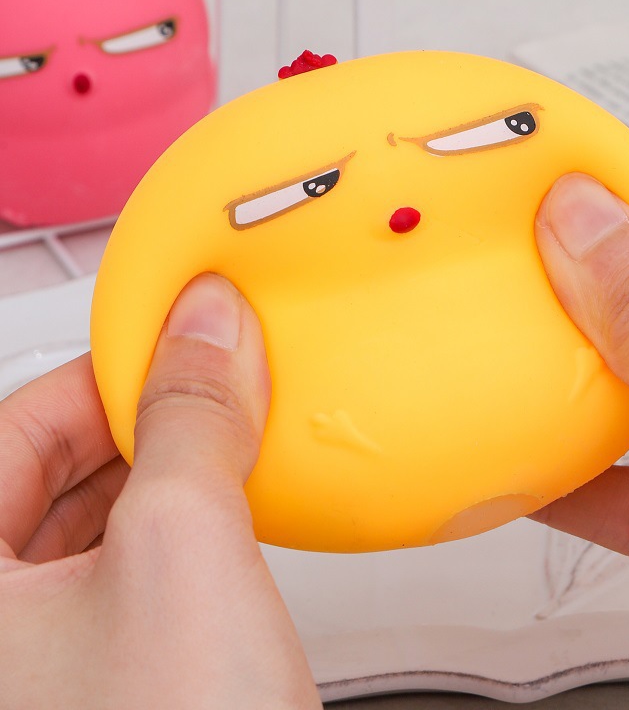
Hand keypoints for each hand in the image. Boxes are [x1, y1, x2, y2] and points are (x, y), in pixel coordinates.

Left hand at [0, 274, 319, 708]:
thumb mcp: (184, 554)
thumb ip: (194, 422)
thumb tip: (209, 327)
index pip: (15, 421)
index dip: (108, 365)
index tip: (181, 332)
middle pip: (53, 468)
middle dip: (148, 417)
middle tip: (220, 380)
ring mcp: (39, 659)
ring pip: (97, 516)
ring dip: (172, 468)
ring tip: (233, 433)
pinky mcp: (102, 676)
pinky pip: (131, 565)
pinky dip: (184, 523)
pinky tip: (231, 507)